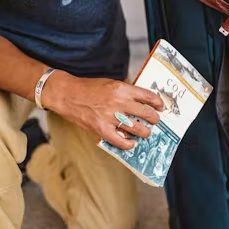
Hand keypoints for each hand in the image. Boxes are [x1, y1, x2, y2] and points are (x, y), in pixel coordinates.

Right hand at [43, 71, 163, 149]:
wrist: (68, 94)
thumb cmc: (89, 88)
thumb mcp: (111, 83)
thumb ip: (126, 92)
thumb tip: (142, 101)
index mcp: (123, 89)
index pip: (149, 96)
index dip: (158, 103)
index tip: (160, 107)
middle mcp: (119, 102)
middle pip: (147, 114)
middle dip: (154, 119)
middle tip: (155, 121)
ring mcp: (111, 117)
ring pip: (137, 128)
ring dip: (145, 132)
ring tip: (145, 133)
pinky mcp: (101, 129)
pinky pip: (120, 141)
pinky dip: (128, 144)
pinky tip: (131, 143)